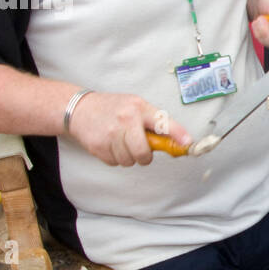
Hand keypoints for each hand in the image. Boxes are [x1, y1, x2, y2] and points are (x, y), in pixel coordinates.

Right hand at [66, 90, 187, 166]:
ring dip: (128, 157)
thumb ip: (155, 122)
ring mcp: (111, 133)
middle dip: (144, 156)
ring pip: (129, 161)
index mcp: (139, 108)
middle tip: (140, 149)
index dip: (177, 134)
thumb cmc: (113, 108)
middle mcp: (126, 119)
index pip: (163, 122)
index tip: (188, 144)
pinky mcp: (98, 146)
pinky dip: (115, 157)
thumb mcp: (135, 106)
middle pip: (143, 153)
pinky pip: (115, 162)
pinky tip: (110, 144)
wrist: (80, 109)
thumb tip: (179, 141)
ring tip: (121, 142)